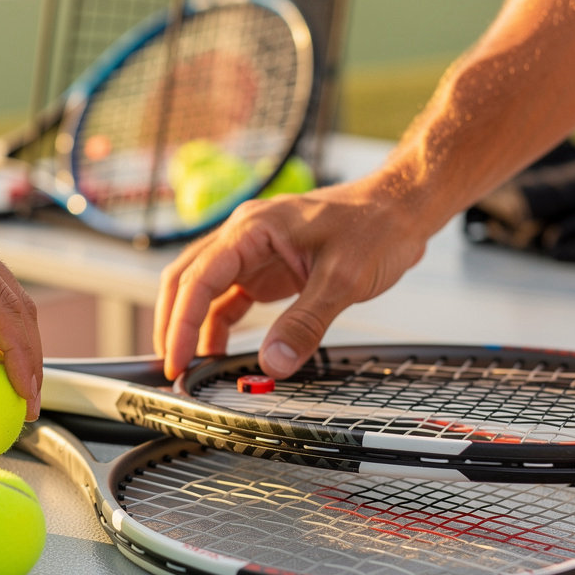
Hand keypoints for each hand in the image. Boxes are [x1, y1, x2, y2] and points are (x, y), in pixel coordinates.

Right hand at [153, 175, 427, 380]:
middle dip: (173, 324)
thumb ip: (305, 324)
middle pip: (186, 280)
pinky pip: (229, 299)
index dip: (180, 321)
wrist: (402, 207)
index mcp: (252, 229)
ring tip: (190, 365)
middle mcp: (244, 237)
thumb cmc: (376, 225)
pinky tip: (218, 351)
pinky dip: (218, 325)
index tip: (176, 358)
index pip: (199, 277)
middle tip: (172, 367)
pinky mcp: (266, 269)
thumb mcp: (343, 279)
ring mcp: (252, 253)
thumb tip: (273, 364)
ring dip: (192, 326)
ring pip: (203, 290)